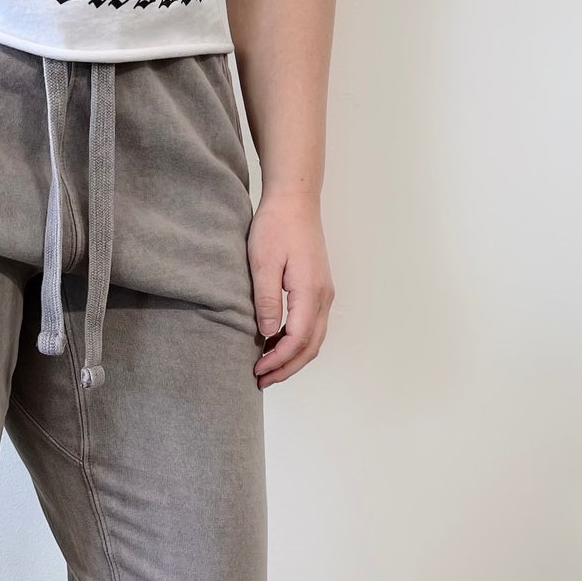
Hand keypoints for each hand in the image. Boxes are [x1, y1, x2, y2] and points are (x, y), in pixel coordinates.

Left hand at [246, 189, 334, 387]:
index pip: (298, 340)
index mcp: (310, 292)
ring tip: (267, 369)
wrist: (295, 200)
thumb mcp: (262, 263)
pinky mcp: (318, 289)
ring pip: (314, 339)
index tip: (257, 369)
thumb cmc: (276, 226)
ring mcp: (324, 293)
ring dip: (292, 358)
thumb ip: (266, 301)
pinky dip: (296, 343)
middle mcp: (324, 296)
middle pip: (310, 346)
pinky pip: (312, 326)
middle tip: (262, 380)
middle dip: (287, 368)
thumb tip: (267, 334)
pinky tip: (274, 345)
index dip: (278, 360)